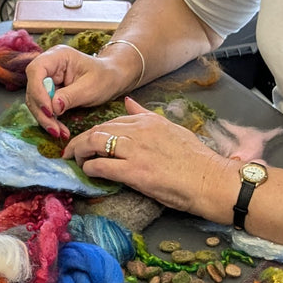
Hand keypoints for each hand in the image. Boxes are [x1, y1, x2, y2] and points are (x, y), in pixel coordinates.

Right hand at [24, 45, 134, 137]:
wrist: (112, 79)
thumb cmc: (105, 77)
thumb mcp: (90, 87)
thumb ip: (70, 96)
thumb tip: (53, 108)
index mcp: (57, 56)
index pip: (36, 71)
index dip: (38, 91)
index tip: (49, 110)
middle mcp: (48, 66)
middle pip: (33, 89)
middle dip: (42, 111)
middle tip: (54, 129)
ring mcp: (47, 79)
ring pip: (35, 101)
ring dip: (45, 119)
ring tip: (59, 133)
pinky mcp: (49, 92)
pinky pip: (43, 107)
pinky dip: (50, 120)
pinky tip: (60, 130)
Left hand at [64, 97, 236, 221]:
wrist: (210, 180)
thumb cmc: (195, 160)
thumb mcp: (171, 128)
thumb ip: (147, 116)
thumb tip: (128, 102)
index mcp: (148, 121)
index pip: (111, 121)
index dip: (95, 131)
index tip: (87, 141)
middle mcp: (139, 131)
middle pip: (98, 130)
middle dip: (80, 141)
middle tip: (72, 152)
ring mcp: (135, 151)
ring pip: (94, 143)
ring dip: (80, 153)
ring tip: (76, 162)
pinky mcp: (134, 172)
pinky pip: (101, 165)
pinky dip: (90, 168)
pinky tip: (88, 172)